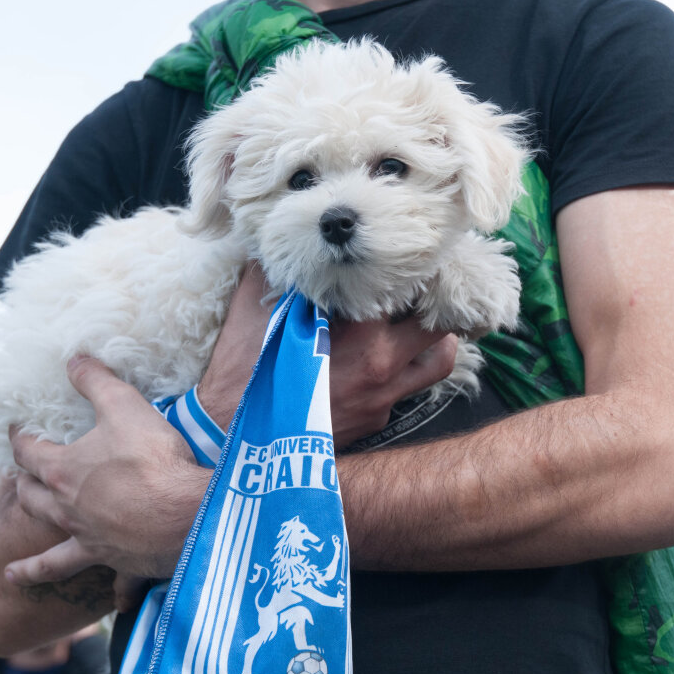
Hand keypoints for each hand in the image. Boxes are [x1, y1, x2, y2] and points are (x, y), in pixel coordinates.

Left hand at [4, 356, 211, 585]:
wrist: (187, 514)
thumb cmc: (153, 460)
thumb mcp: (124, 406)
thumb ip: (96, 381)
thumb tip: (74, 358)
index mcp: (62, 472)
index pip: (28, 451)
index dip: (18, 437)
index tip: (13, 429)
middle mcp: (68, 512)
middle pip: (33, 501)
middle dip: (23, 489)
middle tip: (17, 485)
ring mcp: (92, 541)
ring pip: (52, 555)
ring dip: (31, 565)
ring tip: (13, 574)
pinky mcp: (120, 563)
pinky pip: (112, 583)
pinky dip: (114, 593)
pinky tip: (115, 603)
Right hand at [197, 262, 457, 449]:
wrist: (234, 437)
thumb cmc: (243, 373)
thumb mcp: (252, 310)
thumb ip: (271, 270)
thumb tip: (273, 236)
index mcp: (362, 334)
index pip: (408, 289)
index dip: (409, 267)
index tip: (406, 253)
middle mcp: (383, 366)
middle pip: (439, 325)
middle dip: (435, 302)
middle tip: (423, 285)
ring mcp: (383, 398)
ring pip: (438, 362)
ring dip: (435, 340)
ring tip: (419, 321)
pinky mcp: (376, 421)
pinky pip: (406, 390)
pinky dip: (402, 369)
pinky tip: (382, 356)